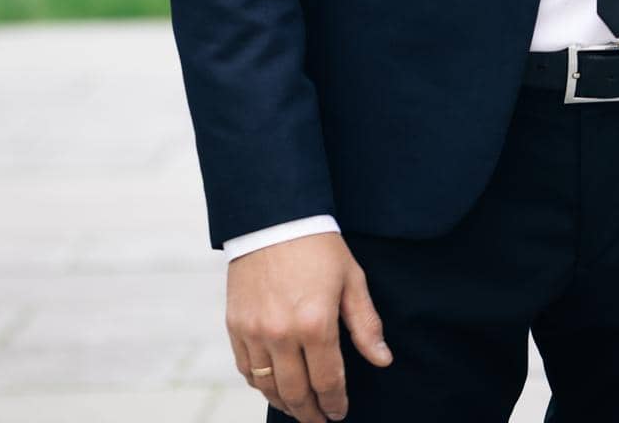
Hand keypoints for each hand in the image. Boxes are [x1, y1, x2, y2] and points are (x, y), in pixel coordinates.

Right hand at [226, 231, 391, 420]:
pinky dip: (260, 385)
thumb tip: (383, 360)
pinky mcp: (235, 325)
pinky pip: (246, 370)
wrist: (274, 217)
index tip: (340, 412)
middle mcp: (282, 334)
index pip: (328, 382)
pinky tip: (273, 387)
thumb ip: (366, 324)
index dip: (336, 403)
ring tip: (299, 409)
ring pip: (268, 388)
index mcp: (316, 323)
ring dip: (286, 404)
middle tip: (320, 421)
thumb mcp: (351, 279)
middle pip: (297, 393)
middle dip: (311, 413)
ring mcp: (254, 332)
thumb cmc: (318, 245)